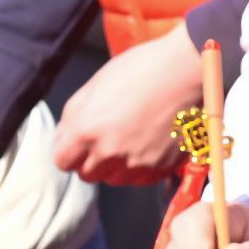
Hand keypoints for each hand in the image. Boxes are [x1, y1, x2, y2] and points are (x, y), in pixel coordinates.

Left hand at [54, 22, 205, 183]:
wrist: (186, 70)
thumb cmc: (140, 69)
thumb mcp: (95, 85)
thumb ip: (74, 116)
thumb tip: (65, 138)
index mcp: (87, 130)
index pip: (62, 161)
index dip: (69, 151)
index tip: (79, 143)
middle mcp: (109, 152)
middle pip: (88, 174)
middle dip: (92, 159)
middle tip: (107, 138)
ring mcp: (137, 163)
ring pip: (115, 179)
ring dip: (116, 166)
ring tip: (129, 139)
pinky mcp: (161, 167)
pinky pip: (141, 179)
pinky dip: (140, 167)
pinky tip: (147, 143)